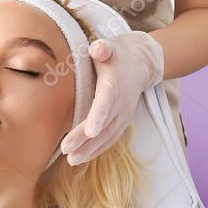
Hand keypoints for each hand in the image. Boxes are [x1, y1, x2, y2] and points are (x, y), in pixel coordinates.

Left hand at [59, 30, 163, 164]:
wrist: (141, 64)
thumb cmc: (117, 55)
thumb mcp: (110, 47)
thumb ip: (103, 48)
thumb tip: (98, 48)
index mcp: (115, 85)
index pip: (106, 102)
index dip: (99, 116)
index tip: (90, 131)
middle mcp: (121, 104)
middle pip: (103, 124)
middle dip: (85, 139)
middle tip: (66, 150)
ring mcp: (123, 115)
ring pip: (107, 136)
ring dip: (90, 149)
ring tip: (71, 160)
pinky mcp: (122, 122)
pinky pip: (110, 139)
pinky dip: (97, 150)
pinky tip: (81, 158)